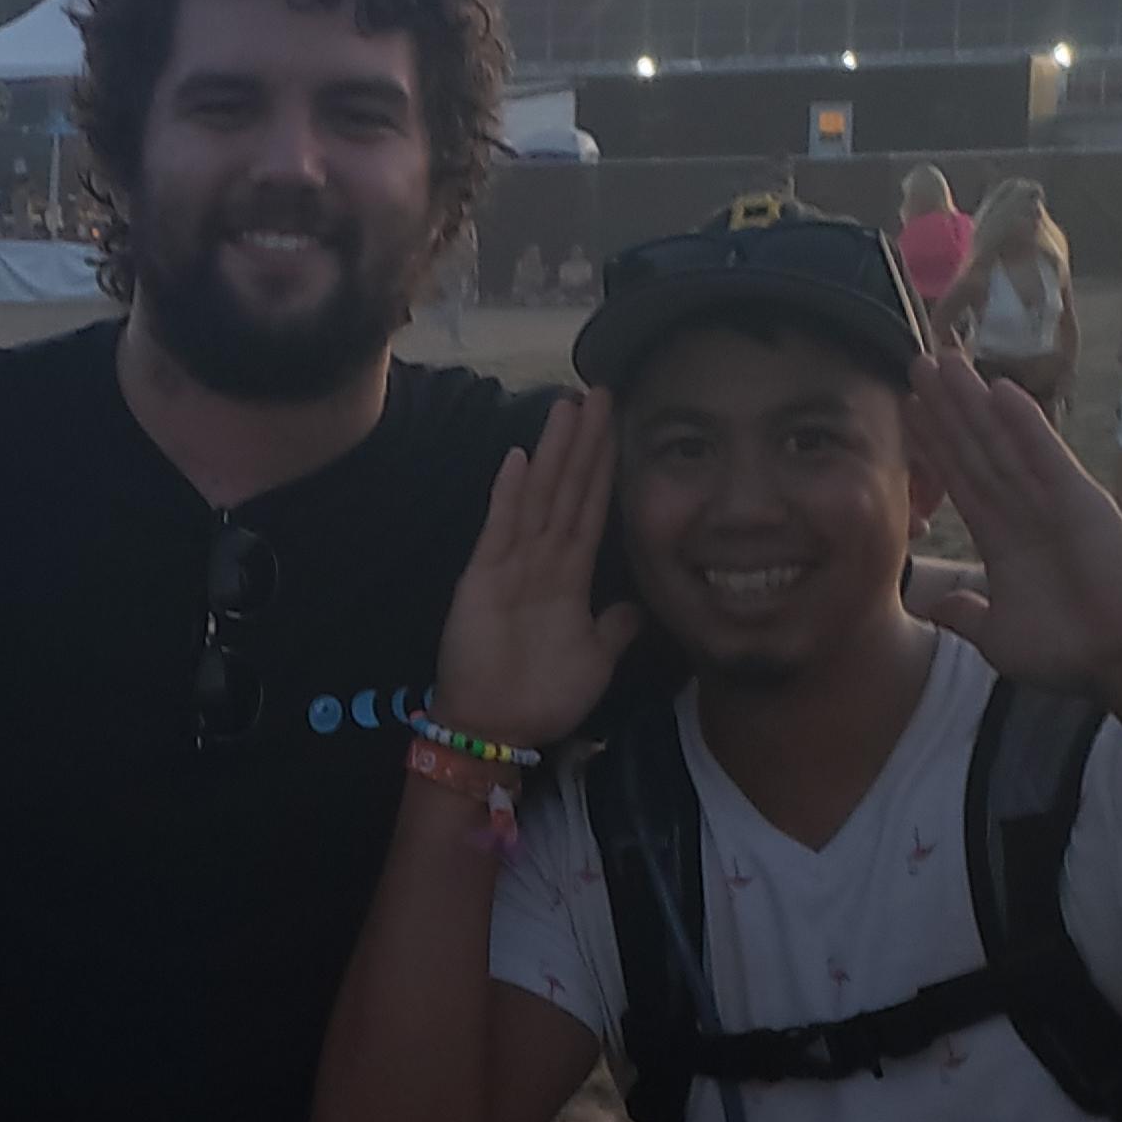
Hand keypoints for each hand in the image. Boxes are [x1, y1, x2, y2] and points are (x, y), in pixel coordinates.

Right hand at [432, 390, 641, 748]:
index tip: (619, 424)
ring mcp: (510, 565)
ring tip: (565, 407)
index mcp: (568, 576)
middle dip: (583, 442)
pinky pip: (501, 530)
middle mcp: (541, 560)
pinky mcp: (482, 579)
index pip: (591, 509)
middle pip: (567, 489)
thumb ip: (615, 627)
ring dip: (552, 453)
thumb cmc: (541, 696)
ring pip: (538, 498)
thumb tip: (638, 604)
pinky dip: (509, 495)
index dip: (604, 467)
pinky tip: (518, 459)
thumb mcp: (596, 659)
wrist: (495, 730)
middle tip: (597, 391)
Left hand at [905, 352, 1121, 697]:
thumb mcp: (999, 637)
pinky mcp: (1079, 500)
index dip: (934, 443)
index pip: (959, 478)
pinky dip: (1023, 422)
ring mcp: (1049, 500)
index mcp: (1000, 537)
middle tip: (917, 362)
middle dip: (947, 407)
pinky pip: (1045, 455)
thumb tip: (936, 607)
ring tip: (945, 362)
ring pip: (1001, 441)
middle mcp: (1021, 510)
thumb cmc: (1067, 653)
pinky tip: (999, 390)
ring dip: (973, 402)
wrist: (1118, 663)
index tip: (908, 409)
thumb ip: (967, 615)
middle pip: (974, 448)